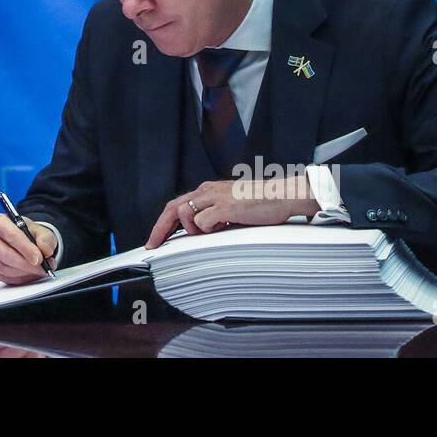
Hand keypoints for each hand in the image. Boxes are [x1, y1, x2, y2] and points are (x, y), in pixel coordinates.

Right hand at [0, 214, 58, 284]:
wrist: (23, 241)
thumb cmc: (28, 234)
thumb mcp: (41, 231)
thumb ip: (45, 238)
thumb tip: (45, 250)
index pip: (8, 234)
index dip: (24, 247)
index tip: (38, 258)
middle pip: (4, 253)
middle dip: (25, 263)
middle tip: (41, 267)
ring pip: (5, 268)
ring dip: (24, 271)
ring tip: (39, 270)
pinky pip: (5, 277)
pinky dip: (20, 277)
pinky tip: (30, 272)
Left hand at [146, 177, 318, 247]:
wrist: (283, 196)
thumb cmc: (262, 203)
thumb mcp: (232, 207)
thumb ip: (214, 215)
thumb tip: (199, 232)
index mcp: (208, 190)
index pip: (176, 205)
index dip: (163, 223)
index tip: (155, 240)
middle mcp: (208, 191)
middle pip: (173, 208)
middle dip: (159, 229)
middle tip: (153, 246)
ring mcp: (216, 197)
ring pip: (186, 214)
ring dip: (192, 229)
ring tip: (214, 230)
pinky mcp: (225, 206)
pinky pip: (203, 222)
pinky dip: (208, 230)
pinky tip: (225, 227)